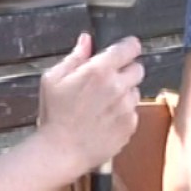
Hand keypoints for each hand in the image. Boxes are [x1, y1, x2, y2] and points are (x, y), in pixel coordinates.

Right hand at [35, 33, 144, 173]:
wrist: (61, 151)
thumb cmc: (55, 115)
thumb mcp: (53, 79)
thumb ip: (75, 56)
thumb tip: (86, 40)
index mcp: (99, 70)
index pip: (130, 47)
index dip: (128, 47)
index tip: (125, 49)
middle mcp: (118, 86)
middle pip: (138, 68)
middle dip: (126, 71)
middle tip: (108, 80)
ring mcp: (126, 107)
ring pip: (135, 91)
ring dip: (124, 93)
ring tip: (102, 104)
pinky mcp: (130, 125)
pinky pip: (133, 112)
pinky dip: (123, 113)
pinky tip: (105, 119)